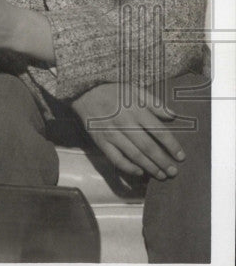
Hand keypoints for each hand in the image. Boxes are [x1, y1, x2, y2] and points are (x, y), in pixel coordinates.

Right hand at [71, 83, 185, 179]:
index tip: (181, 156)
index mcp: (135, 110)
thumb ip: (154, 103)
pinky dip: (128, 167)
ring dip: (150, 167)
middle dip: (163, 161)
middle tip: (174, 171)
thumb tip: (173, 116)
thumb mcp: (134, 90)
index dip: (172, 146)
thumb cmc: (112, 91)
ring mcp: (111, 133)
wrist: (84, 92)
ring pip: (134, 155)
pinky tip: (139, 172)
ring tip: (161, 175)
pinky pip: (116, 158)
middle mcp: (124, 123)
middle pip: (148, 147)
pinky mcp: (100, 141)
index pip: (159, 131)